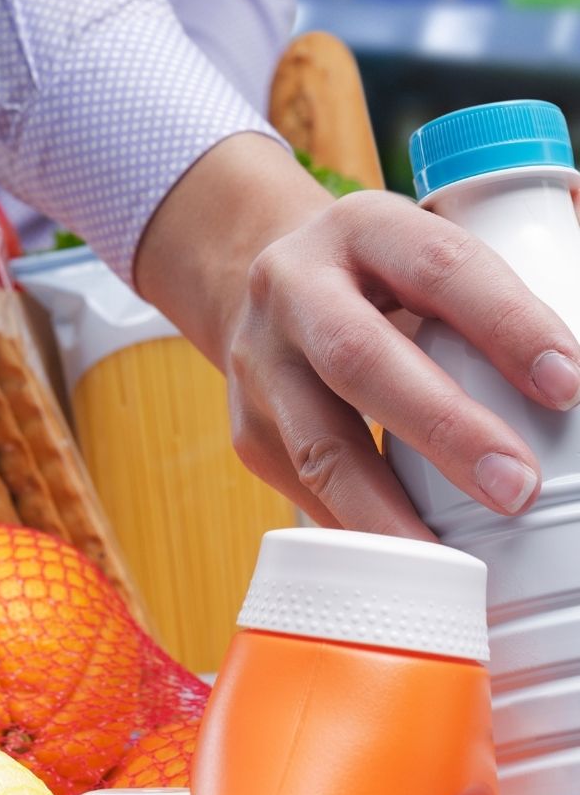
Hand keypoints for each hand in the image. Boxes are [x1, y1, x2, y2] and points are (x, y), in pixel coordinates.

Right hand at [134, 133, 579, 539]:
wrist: (261, 284)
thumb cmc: (381, 279)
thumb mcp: (428, 254)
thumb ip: (500, 296)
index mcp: (358, 229)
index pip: (437, 265)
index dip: (504, 322)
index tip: (570, 383)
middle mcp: (292, 288)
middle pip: (358, 358)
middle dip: (441, 428)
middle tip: (517, 486)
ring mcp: (258, 363)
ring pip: (316, 443)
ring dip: (386, 508)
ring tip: (449, 564)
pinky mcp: (247, 429)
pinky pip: (303, 490)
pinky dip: (358, 530)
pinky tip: (404, 565)